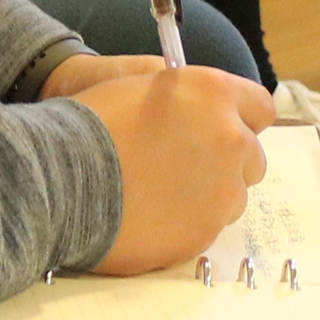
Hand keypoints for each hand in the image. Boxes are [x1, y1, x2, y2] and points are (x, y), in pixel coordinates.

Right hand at [44, 60, 278, 272]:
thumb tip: (211, 115)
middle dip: (226, 160)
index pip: (261, 106)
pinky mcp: (204, 233)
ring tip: (159, 193)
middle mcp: (230, 140)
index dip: (240, 118)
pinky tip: (150, 215)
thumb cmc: (93, 122)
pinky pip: (207, 227)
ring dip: (208, 194)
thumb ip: (192, 99)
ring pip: (232, 196)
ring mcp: (222, 192)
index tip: (221, 128)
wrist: (58, 177)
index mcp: (215, 94)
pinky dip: (186, 223)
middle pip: (251, 157)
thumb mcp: (148, 86)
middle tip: (183, 165)